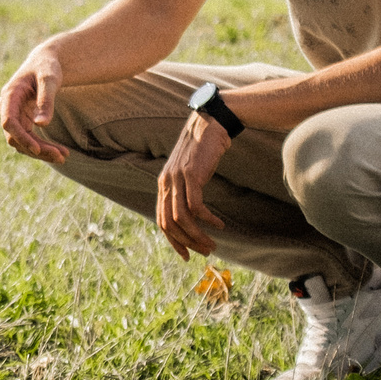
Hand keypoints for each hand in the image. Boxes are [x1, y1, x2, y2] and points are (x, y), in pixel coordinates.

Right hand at [0, 46, 69, 162]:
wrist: (44, 62)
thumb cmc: (46, 67)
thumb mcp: (50, 79)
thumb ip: (46, 100)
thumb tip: (42, 125)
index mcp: (9, 95)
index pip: (9, 122)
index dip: (21, 137)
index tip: (38, 149)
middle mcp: (7, 107)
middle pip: (16, 136)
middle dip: (37, 148)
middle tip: (61, 157)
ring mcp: (14, 115)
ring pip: (22, 141)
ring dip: (41, 151)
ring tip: (64, 156)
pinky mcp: (22, 121)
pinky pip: (29, 139)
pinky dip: (43, 147)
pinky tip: (60, 151)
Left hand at [154, 113, 231, 259]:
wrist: (208, 124)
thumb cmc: (202, 151)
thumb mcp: (189, 173)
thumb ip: (185, 191)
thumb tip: (192, 215)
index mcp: (163, 185)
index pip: (161, 220)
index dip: (173, 240)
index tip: (186, 255)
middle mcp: (166, 183)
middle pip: (169, 223)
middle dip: (187, 242)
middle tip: (205, 251)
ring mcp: (177, 179)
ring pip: (182, 218)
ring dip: (198, 235)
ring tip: (213, 244)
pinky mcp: (191, 175)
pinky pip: (197, 206)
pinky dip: (208, 219)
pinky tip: (219, 225)